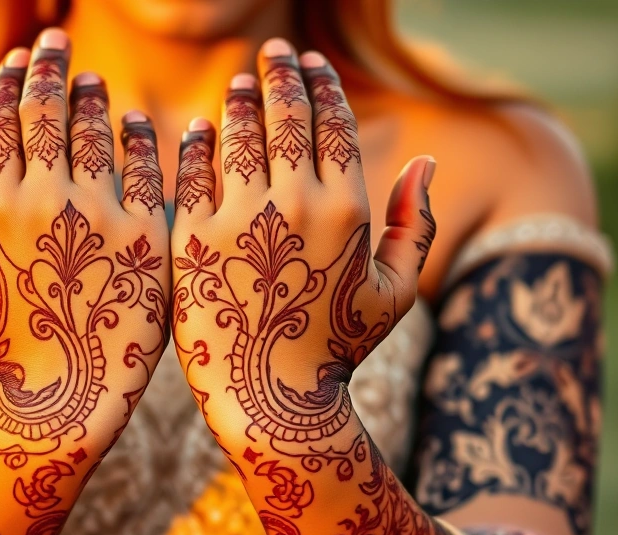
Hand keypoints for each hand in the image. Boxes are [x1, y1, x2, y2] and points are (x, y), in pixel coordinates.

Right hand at [0, 28, 169, 534]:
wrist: (67, 403)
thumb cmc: (6, 350)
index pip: (3, 123)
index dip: (10, 84)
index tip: (19, 60)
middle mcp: (50, 202)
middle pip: (48, 113)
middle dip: (49, 68)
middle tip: (55, 42)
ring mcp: (104, 217)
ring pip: (97, 133)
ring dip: (91, 96)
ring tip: (91, 79)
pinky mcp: (151, 238)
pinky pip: (150, 172)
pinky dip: (142, 140)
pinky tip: (136, 124)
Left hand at [170, 39, 448, 534]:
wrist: (271, 399)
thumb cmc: (336, 349)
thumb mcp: (394, 293)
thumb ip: (412, 225)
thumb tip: (425, 161)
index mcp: (346, 209)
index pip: (334, 124)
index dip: (323, 85)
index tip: (313, 63)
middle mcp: (295, 204)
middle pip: (287, 117)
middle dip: (282, 74)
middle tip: (274, 52)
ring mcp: (240, 220)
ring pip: (239, 137)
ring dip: (241, 100)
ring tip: (240, 83)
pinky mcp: (193, 239)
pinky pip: (192, 175)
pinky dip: (197, 145)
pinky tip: (201, 131)